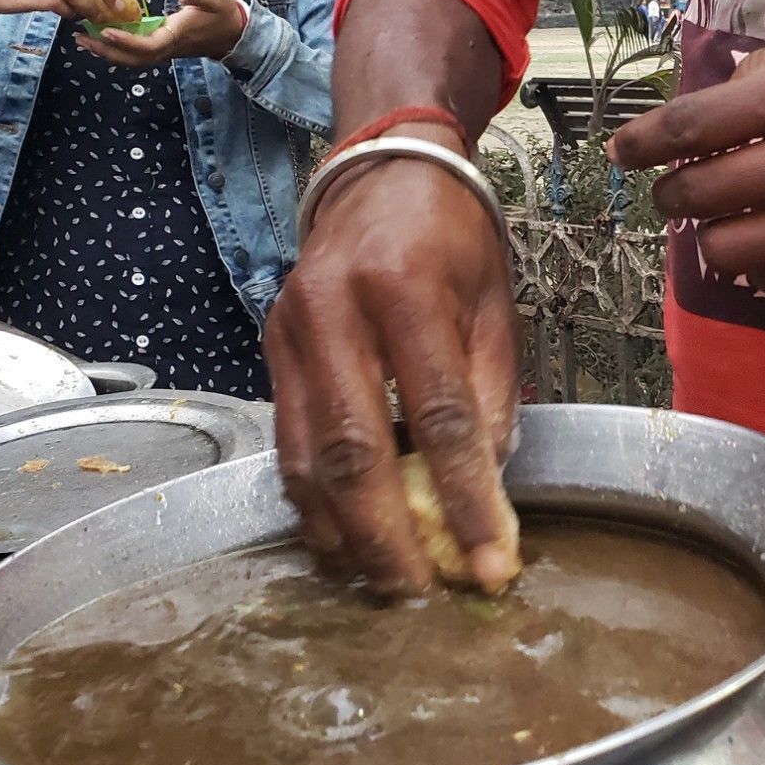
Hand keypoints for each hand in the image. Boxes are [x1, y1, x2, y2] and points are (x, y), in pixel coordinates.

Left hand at [75, 0, 247, 66]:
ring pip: (132, 59)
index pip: (147, 45)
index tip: (105, 29)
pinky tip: (100, 39)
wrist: (235, 33)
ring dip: (106, 52)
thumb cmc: (224, 13)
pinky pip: (135, 54)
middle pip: (133, 58)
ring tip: (82, 39)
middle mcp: (168, 48)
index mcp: (177, 36)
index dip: (126, 40)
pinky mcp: (162, 48)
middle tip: (80, 37)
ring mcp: (164, 50)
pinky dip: (115, 50)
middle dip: (106, 50)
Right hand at [265, 127, 521, 596]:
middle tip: (422, 592)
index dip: (464, 497)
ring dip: (344, 531)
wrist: (381, 171)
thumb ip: (492, 390)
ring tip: (384, 579)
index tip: (491, 557)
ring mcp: (290, 330)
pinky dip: (312, 500)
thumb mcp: (495, 301)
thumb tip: (489, 483)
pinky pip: (285, 441)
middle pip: (354, 450)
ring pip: (305, 457)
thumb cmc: (451, 236)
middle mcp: (334, 310)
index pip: (438, 416)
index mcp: (404, 289)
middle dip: (389, 535)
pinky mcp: (269, 346)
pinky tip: (343, 536)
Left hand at [609, 17, 764, 303]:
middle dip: (675, 196)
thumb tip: (722, 91)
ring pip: (730, 250)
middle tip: (679, 194)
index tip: (622, 152)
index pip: (694, 122)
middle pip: (700, 193)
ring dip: (714, 241)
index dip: (644, 141)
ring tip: (726, 227)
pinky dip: (764, 274)